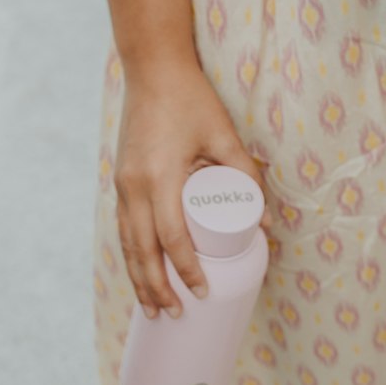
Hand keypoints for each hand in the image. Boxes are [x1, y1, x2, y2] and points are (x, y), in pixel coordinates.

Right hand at [114, 61, 268, 318]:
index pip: (172, 236)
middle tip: (176, 315)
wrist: (151, 69)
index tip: (201, 292)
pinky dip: (133, 259)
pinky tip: (141, 278)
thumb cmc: (192, 99)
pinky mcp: (120, 185)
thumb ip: (245, 175)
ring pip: (128, 247)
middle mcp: (135, 187)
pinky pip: (124, 232)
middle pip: (144, 252)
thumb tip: (265, 223)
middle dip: (158, 288)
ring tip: (154, 311)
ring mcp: (122, 187)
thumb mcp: (224, 134)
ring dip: (140, 281)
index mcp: (160, 176)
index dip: (186, 269)